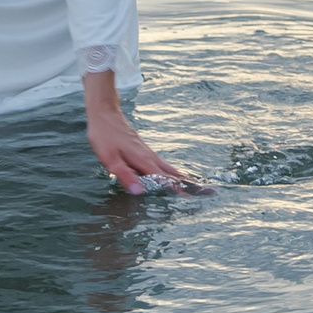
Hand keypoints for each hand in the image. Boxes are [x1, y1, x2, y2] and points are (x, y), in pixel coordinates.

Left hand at [84, 71, 206, 193]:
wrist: (104, 112)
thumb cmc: (104, 136)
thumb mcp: (110, 159)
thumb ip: (125, 175)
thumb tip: (140, 192)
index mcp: (143, 161)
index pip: (164, 179)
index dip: (177, 190)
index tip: (192, 200)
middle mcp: (149, 157)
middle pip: (173, 173)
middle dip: (189, 184)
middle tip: (209, 192)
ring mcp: (148, 153)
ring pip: (170, 168)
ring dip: (183, 178)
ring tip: (197, 188)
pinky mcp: (144, 150)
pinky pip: (163, 164)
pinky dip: (173, 172)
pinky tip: (174, 176)